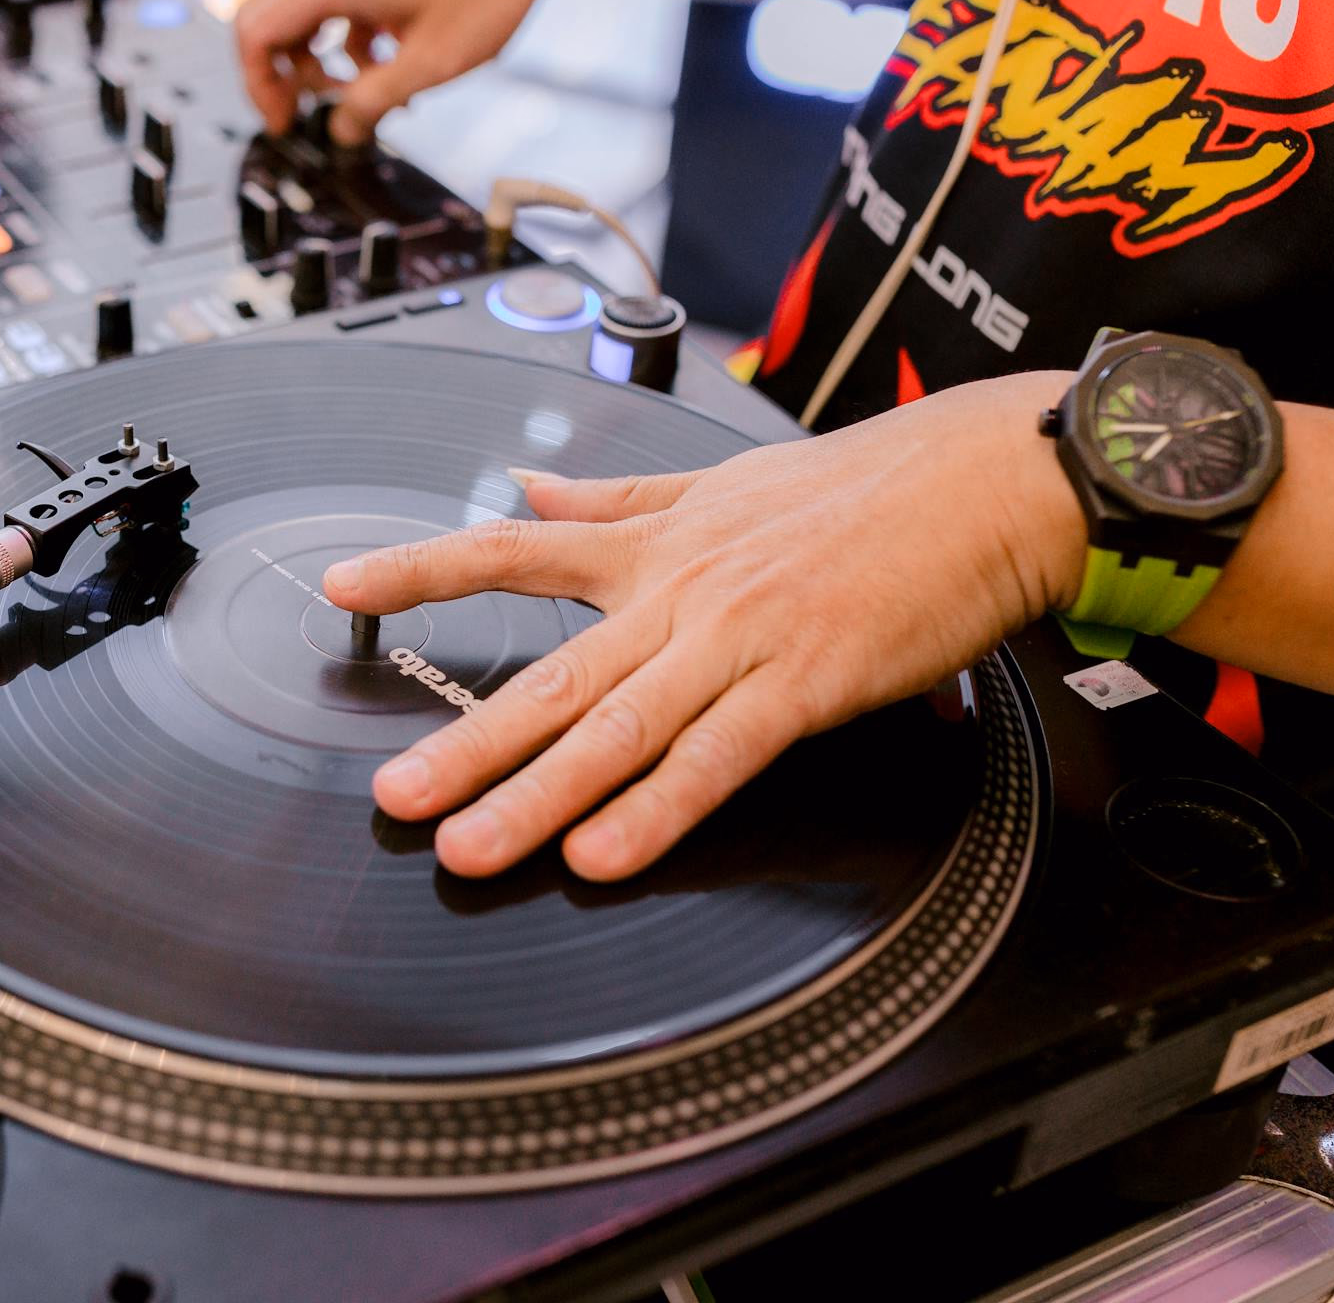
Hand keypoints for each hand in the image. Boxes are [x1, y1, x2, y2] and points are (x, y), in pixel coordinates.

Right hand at [234, 0, 572, 144]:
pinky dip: (346, 46)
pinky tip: (387, 72)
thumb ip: (373, 103)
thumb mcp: (428, 65)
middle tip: (307, 117)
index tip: (283, 124)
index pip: (254, 32)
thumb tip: (341, 132)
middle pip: (268, 22)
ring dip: (318, 64)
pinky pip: (334, 10)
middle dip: (282, 77)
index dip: (258, 87)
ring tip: (360, 97)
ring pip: (300, 17)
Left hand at [320, 372, 1085, 880]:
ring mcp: (740, 638)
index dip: (423, 568)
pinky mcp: (806, 682)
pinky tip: (602, 854)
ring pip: (618, 727)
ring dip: (537, 795)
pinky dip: (656, 809)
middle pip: (553, 675)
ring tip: (468, 847)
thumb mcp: (724, 479)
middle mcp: (682, 591)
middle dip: (465, 743)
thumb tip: (531, 489)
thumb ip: (619, 501)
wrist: (990, 483)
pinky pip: (716, 755)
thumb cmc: (868, 488)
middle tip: (395, 798)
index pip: (514, 550)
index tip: (343, 586)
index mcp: (657, 544)